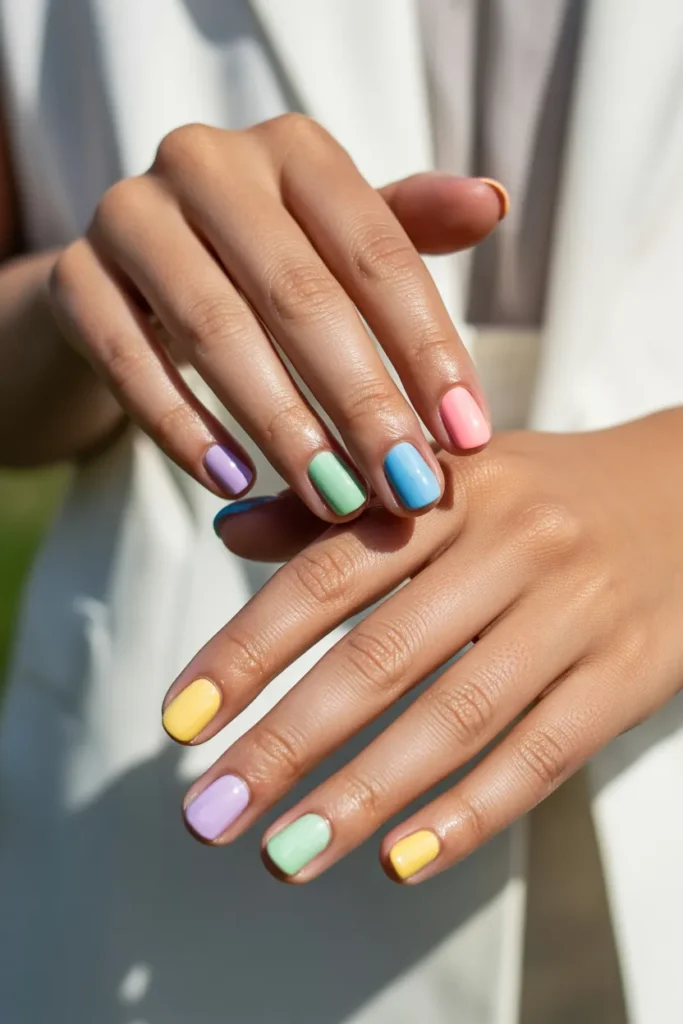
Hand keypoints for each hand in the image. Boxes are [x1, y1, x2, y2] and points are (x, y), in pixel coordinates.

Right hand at [48, 115, 502, 518]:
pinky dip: (184, 428)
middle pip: (301, 296)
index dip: (429, 350)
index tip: (468, 439)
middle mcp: (208, 161)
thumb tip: (493, 201)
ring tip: (337, 499)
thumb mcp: (334, 241)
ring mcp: (131, 214)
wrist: (137, 274)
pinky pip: (131, 362)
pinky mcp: (74, 277)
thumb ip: (407, 230)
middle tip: (409, 489)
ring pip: (216, 330)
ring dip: (285, 427)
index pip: (378, 254)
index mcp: (293, 149)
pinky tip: (234, 484)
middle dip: (365, 404)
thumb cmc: (263, 263)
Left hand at [161, 410, 682, 881]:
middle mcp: (513, 545)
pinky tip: (400, 859)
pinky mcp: (632, 674)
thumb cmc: (546, 494)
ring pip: (457, 717)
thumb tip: (229, 532)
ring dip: (362, 796)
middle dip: (286, 742)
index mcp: (452, 490)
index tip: (181, 721)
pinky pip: (542, 755)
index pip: (328, 574)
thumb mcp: (450, 477)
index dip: (248, 649)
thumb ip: (342, 509)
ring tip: (284, 855)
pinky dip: (469, 813)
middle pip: (382, 656)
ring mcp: (577, 612)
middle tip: (209, 813)